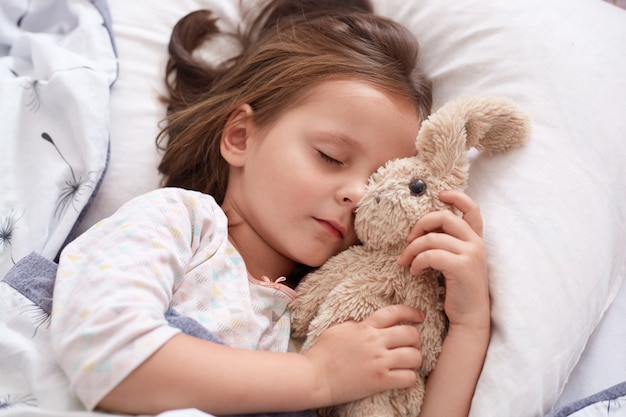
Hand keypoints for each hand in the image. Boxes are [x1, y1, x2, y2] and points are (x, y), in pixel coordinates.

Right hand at [303, 305, 424, 405]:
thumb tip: (367, 324)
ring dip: (415, 359)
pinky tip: (403, 377)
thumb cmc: (323, 353)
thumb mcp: (339, 329)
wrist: (315, 377)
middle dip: (415, 338)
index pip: (394, 313)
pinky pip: (408, 378)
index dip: (411, 312)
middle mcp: (375, 342)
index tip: (419, 316)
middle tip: (412, 344)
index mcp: (365, 327)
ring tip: (409, 362)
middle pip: (410, 334)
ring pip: (414, 356)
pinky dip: (410, 377)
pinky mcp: (380, 381)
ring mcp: (378, 362)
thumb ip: (356, 325)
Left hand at [397, 190, 489, 329]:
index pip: (472, 209)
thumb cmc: (458, 290)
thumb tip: (422, 232)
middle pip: (444, 217)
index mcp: (475, 239)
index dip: (456, 196)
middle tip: (408, 239)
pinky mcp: (462, 267)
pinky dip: (416, 261)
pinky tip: (413, 271)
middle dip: (420, 224)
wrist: (470, 317)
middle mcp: (476, 243)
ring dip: (412, 249)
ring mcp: (471, 254)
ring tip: (404, 261)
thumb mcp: (456, 262)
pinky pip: (430, 255)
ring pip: (432, 238)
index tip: (439, 194)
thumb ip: (448, 244)